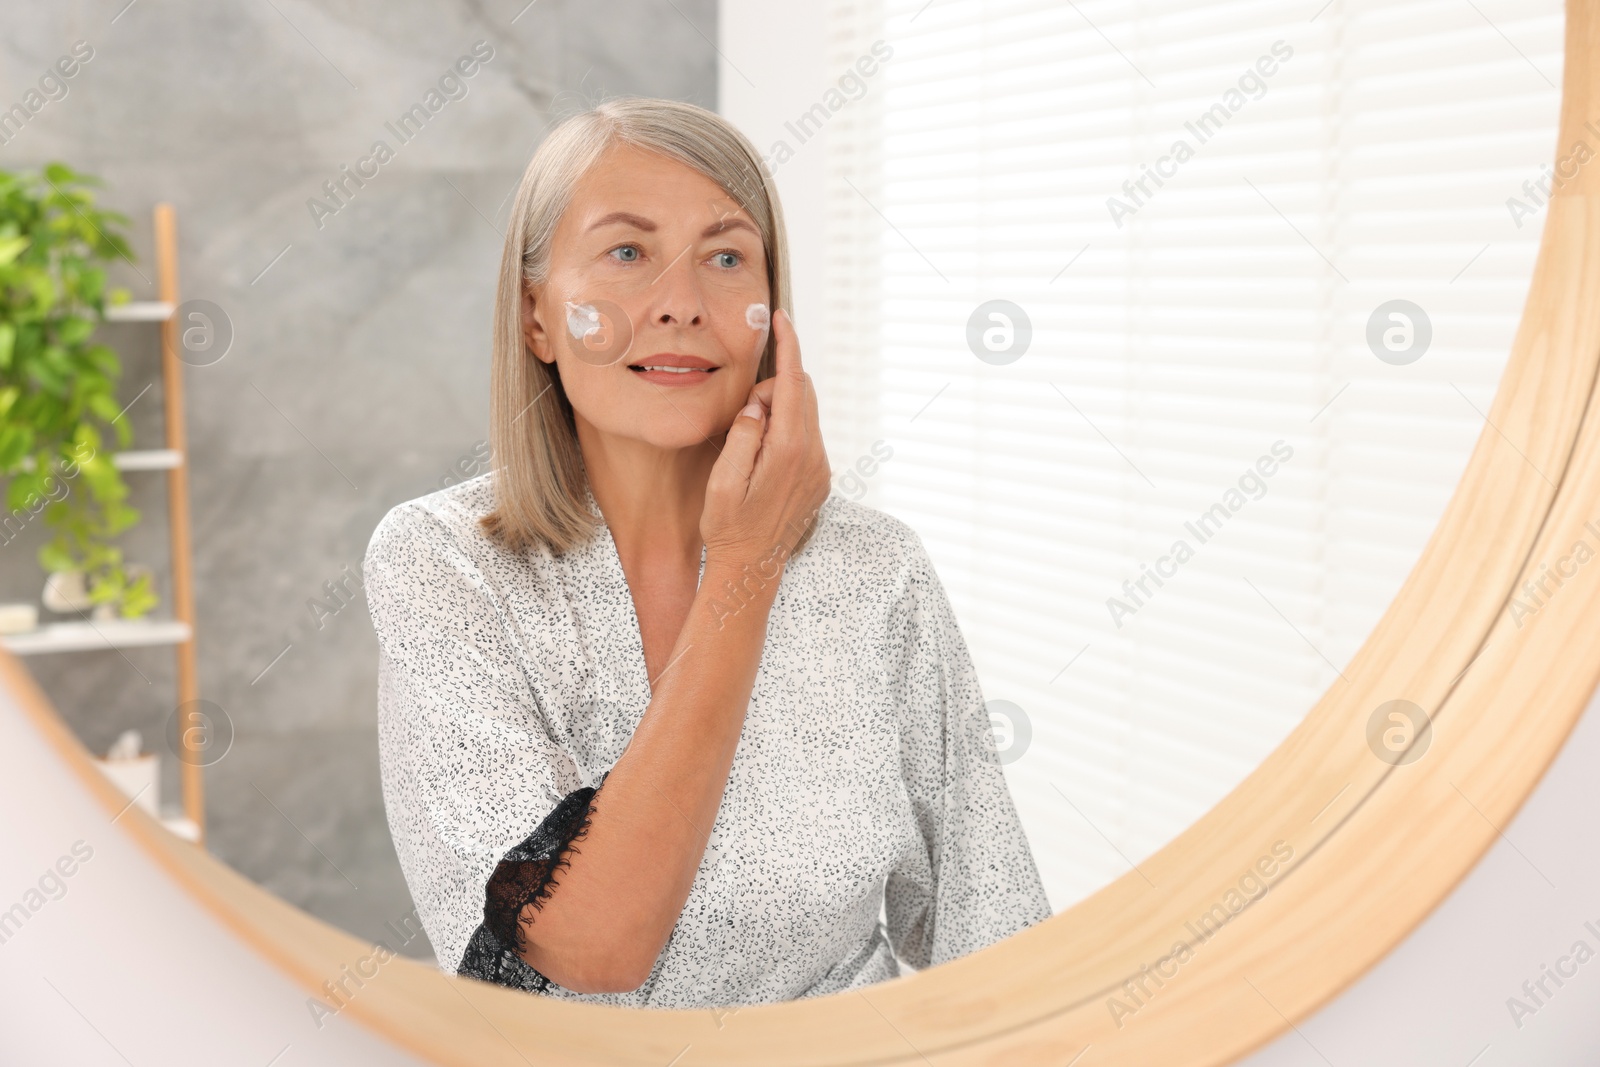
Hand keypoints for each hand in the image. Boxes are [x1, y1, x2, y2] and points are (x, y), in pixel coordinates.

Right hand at [701, 308, 830, 570]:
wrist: (751, 570)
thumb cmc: (727, 527)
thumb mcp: (722, 481)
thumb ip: (742, 435)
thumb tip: (758, 406)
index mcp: (788, 451)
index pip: (792, 382)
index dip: (788, 345)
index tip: (782, 318)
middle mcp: (813, 456)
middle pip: (802, 392)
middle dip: (773, 389)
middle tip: (744, 419)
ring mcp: (821, 468)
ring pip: (806, 414)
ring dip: (779, 413)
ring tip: (750, 448)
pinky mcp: (821, 478)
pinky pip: (808, 437)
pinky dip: (787, 433)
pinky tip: (763, 462)